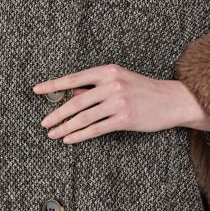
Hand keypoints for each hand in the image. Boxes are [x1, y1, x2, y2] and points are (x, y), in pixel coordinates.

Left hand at [32, 64, 209, 143]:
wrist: (173, 100)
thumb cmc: (144, 90)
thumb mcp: (120, 80)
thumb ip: (96, 85)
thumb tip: (72, 92)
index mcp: (108, 71)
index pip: (74, 78)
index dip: (53, 85)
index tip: (37, 90)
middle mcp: (112, 84)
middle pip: (76, 101)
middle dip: (57, 113)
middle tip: (44, 123)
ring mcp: (118, 102)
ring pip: (84, 117)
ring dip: (65, 127)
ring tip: (53, 134)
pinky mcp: (125, 119)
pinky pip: (96, 129)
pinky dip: (80, 135)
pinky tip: (70, 139)